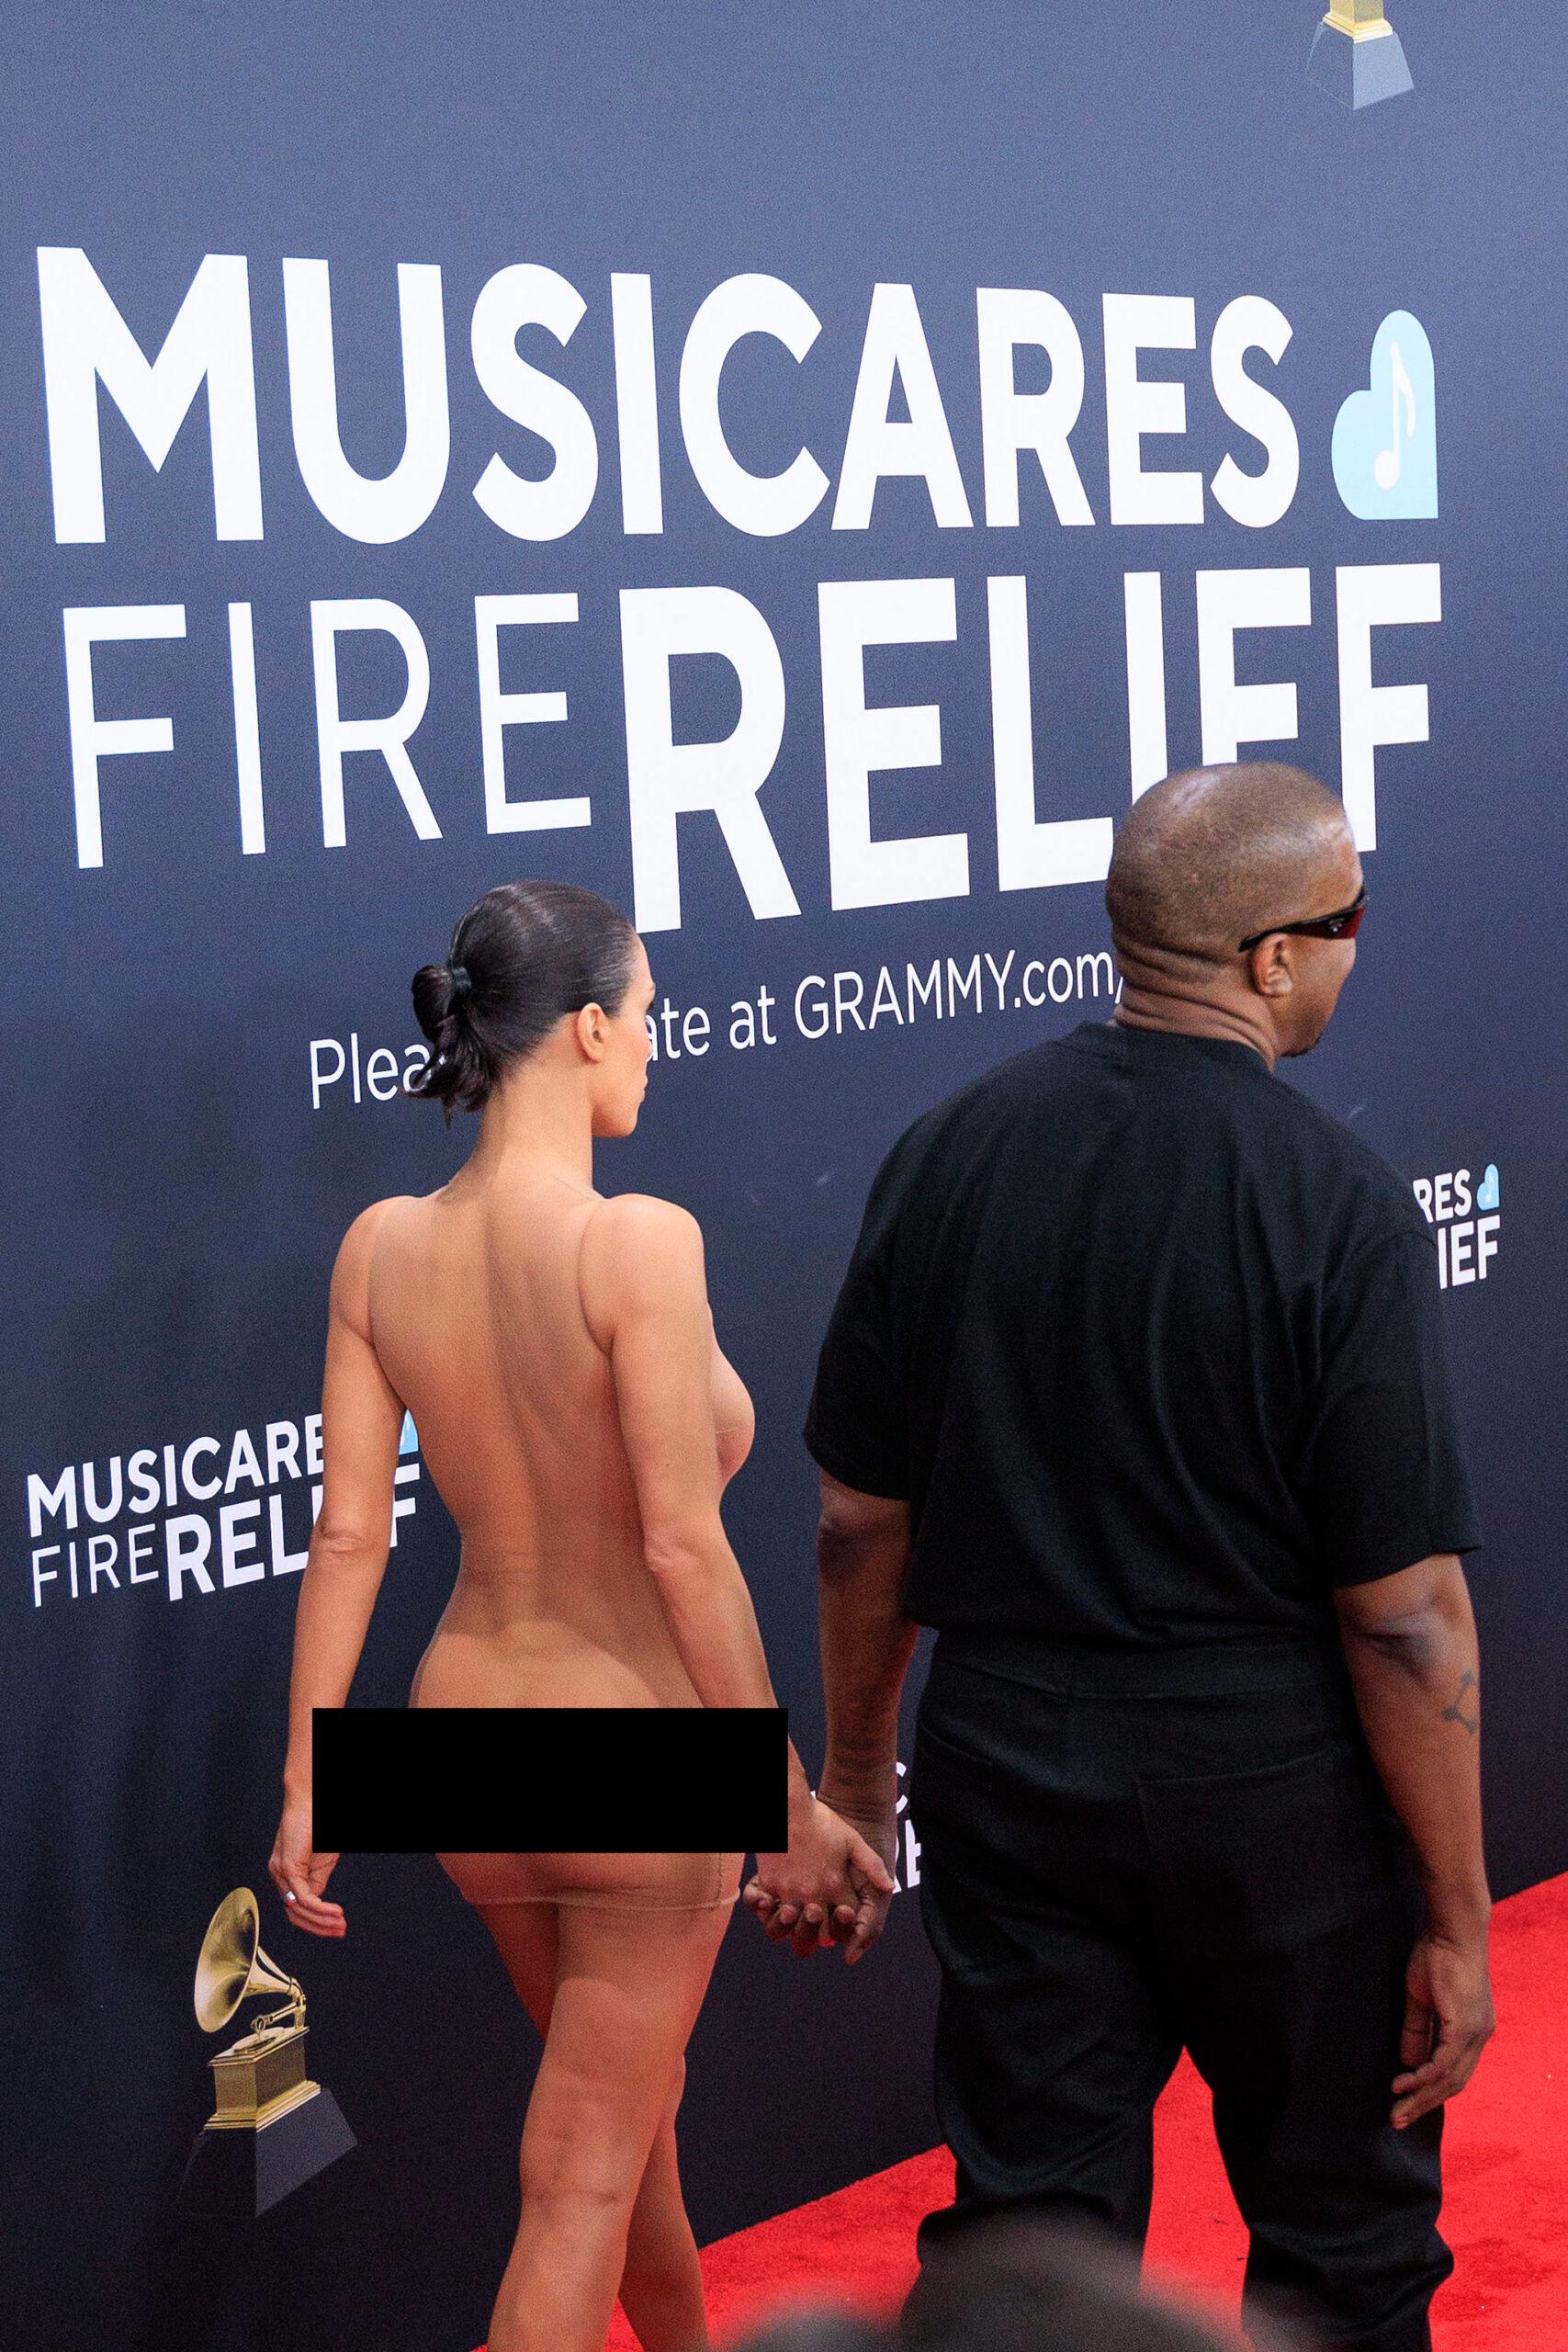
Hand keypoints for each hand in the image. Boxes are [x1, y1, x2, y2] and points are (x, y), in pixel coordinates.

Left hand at [268, 1797, 345, 1937]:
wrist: (309, 1800)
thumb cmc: (315, 1824)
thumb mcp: (321, 1860)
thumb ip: (318, 1880)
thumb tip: (321, 1903)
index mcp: (286, 1875)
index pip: (296, 1910)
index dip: (317, 1923)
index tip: (337, 1926)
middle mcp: (279, 1877)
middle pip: (294, 1915)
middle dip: (318, 1928)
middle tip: (339, 1931)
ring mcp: (280, 1874)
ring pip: (298, 1910)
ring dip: (322, 1921)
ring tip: (339, 1923)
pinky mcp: (288, 1868)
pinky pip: (303, 1898)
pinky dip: (320, 1909)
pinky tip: (334, 1912)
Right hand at [744, 1795, 896, 1963]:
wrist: (788, 1805)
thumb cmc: (821, 1820)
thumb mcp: (853, 1840)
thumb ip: (872, 1865)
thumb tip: (889, 1886)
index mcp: (835, 1884)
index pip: (845, 1919)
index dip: (846, 1921)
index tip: (843, 1916)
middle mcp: (813, 1893)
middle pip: (818, 1932)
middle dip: (821, 1932)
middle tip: (819, 1924)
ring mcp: (789, 1891)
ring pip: (793, 1928)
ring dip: (797, 1927)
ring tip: (799, 1919)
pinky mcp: (769, 1885)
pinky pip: (771, 1911)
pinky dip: (775, 1913)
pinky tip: (778, 1906)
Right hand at [1391, 1925, 1493, 2127]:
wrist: (1453, 1928)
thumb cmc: (1437, 1955)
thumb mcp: (1421, 1998)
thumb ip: (1418, 2030)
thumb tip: (1410, 2063)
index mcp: (1473, 2031)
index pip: (1455, 2073)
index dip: (1430, 2093)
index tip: (1405, 2105)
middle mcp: (1480, 2036)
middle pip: (1454, 2084)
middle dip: (1424, 2104)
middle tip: (1398, 2119)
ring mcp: (1476, 2032)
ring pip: (1450, 2078)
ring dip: (1422, 2096)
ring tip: (1398, 2108)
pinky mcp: (1465, 2024)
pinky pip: (1445, 2061)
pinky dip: (1425, 2075)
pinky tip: (1406, 2082)